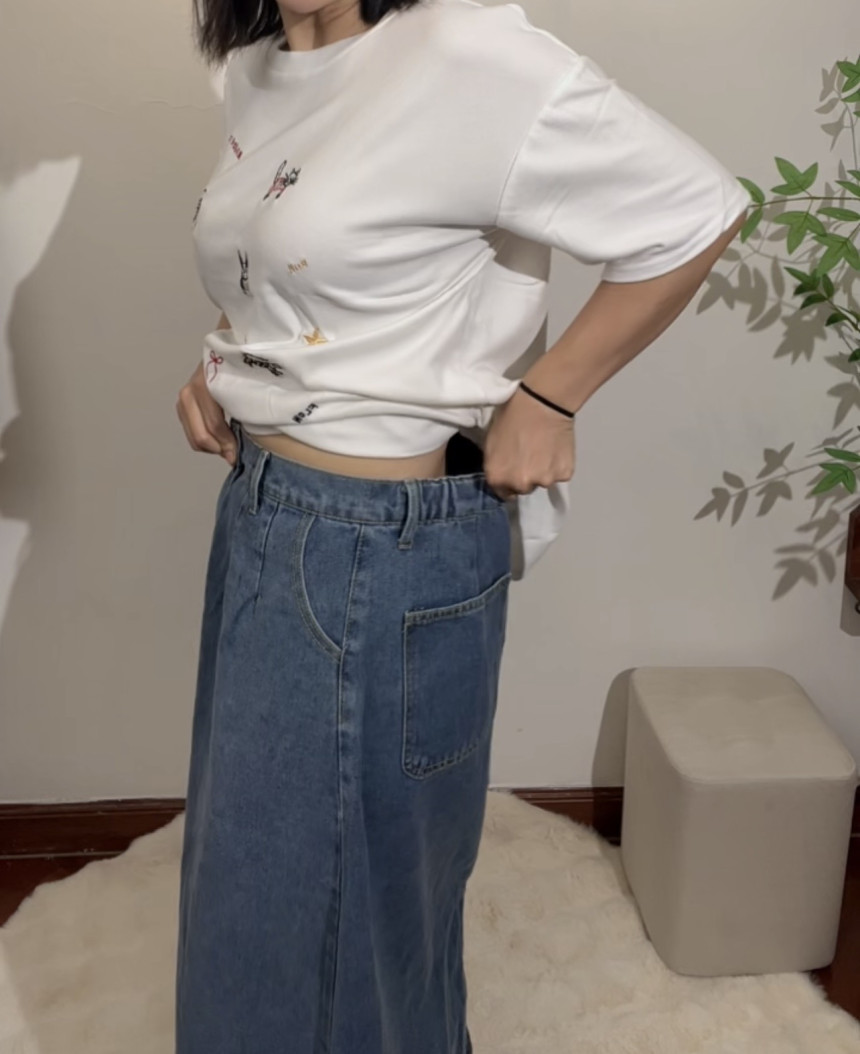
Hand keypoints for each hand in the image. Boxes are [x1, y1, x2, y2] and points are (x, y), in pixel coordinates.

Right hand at [176, 360, 237, 465]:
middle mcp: (190, 392)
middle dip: (218, 449)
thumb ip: (245, 409)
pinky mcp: (183, 404)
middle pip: (200, 436)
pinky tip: (219, 438)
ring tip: (228, 447)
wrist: (225, 348)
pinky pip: (191, 431)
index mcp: (205, 386)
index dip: (228, 445)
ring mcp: (184, 397)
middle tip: (233, 455)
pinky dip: (205, 439)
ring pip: (194, 437)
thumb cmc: (239, 365)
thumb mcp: (245, 385)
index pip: (215, 426)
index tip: (237, 456)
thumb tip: (245, 440)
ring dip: (211, 446)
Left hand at [483, 385, 575, 500]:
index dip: (508, 482)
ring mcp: (544, 480)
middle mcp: (521, 485)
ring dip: (543, 470)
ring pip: (543, 481)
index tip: (514, 470)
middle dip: (525, 476)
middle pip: (523, 489)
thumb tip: (503, 471)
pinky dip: (558, 464)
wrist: (541, 403)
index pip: (502, 493)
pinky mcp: (564, 474)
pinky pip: (560, 473)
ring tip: (544, 449)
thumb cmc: (512, 416)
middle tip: (530, 456)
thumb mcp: (491, 442)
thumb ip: (496, 464)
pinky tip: (556, 447)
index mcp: (498, 478)